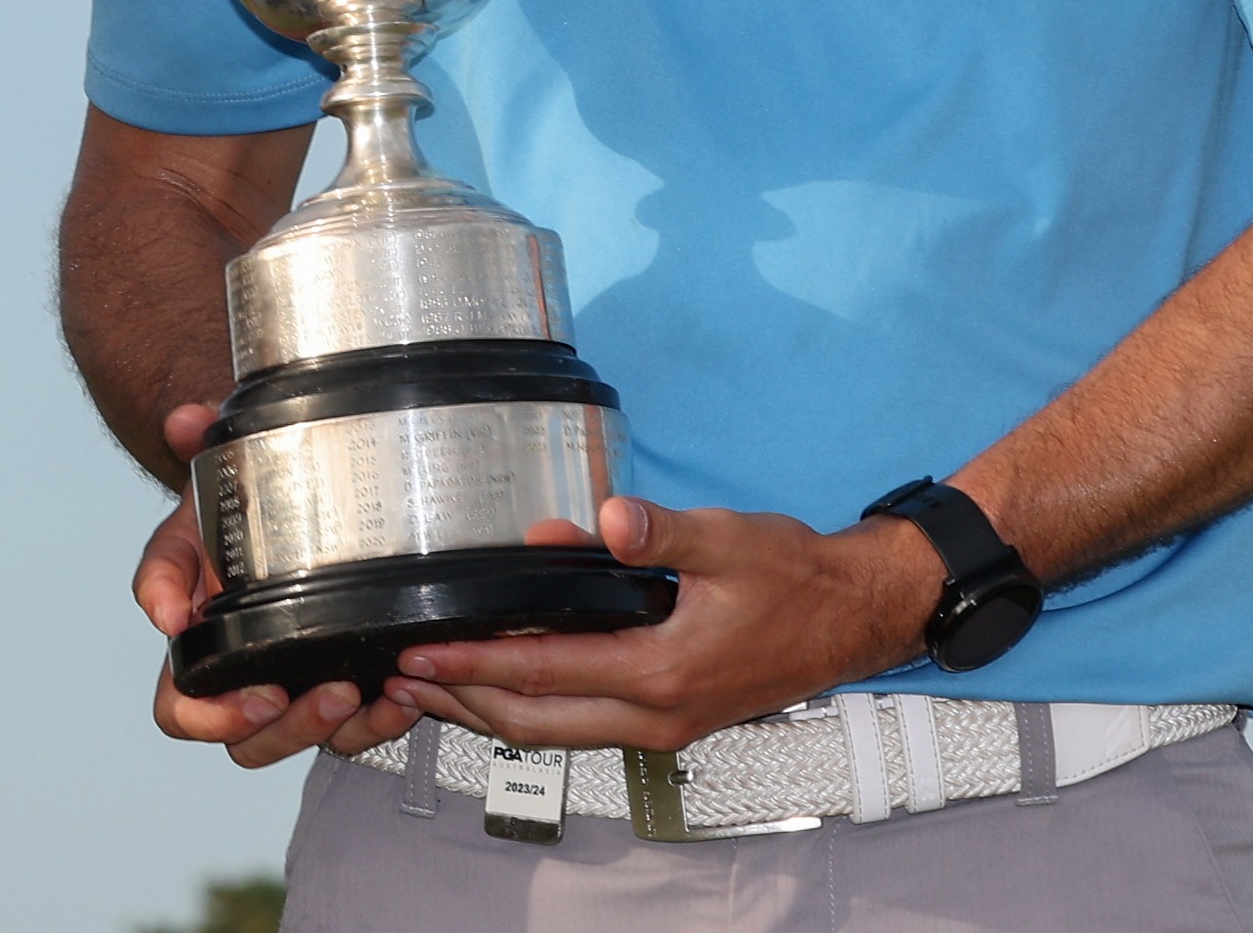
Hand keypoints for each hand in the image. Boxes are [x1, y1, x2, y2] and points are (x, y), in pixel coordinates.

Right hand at [134, 402, 418, 766]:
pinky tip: (405, 693)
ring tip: (369, 689)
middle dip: (290, 729)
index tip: (254, 694)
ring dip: (335, 729)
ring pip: (302, 741)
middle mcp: (243, 672)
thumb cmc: (240, 498)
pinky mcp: (341, 680)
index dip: (210, 716)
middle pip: (248, 741)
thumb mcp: (216, 473)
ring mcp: (293, 681)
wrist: (285, 493)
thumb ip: (198, 447)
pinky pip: (356, 729)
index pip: (182, 708)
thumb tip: (183, 425)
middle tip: (328, 693)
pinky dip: (380, 721)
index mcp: (199, 641)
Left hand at [383, 498, 939, 751]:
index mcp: (661, 673)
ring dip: (486, 711)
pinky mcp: (668, 720)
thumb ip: (662, 532)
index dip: (474, 662)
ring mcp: (661, 726)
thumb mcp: (729, 540)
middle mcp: (654, 715)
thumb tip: (602, 520)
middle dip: (459, 701)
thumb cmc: (794, 576)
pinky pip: (578, 725)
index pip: (542, 673)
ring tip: (429, 686)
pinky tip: (499, 681)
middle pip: (531, 723)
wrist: (852, 618)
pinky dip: (527, 708)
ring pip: (552, 732)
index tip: (420, 651)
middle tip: (400, 677)